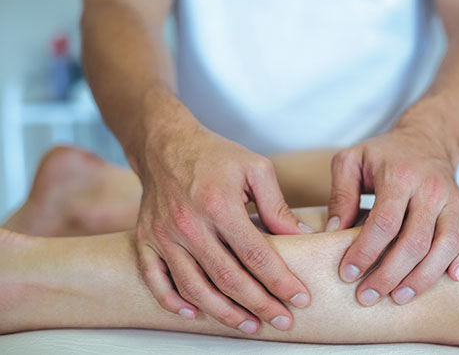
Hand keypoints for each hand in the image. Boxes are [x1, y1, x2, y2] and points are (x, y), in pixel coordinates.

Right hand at [134, 124, 311, 332]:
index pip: (256, 255)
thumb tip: (301, 237)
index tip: (300, 298)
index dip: (280, 281)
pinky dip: (172, 301)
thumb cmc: (215, 155)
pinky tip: (194, 313)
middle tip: (282, 321)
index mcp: (220, 205)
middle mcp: (189, 224)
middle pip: (228, 278)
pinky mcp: (146, 239)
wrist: (165, 144)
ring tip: (249, 325)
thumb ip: (277, 206)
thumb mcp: (256, 169)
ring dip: (223, 312)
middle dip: (259, 305)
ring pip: (194, 287)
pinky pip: (155, 279)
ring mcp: (164, 235)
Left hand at [327, 128, 458, 305]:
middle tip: (367, 296)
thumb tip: (335, 232)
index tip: (348, 273)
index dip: (365, 252)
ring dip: (423, 277)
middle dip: (390, 274)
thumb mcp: (350, 161)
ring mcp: (452, 200)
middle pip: (415, 241)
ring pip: (446, 245)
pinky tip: (452, 278)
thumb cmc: (382, 154)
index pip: (384, 222)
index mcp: (399, 176)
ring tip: (399, 297)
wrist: (425, 139)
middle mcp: (430, 189)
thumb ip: (340, 194)